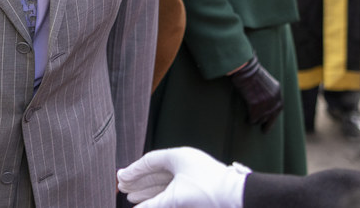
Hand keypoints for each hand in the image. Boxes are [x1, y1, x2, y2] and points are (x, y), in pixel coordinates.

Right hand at [117, 147, 248, 207]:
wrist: (238, 200)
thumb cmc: (209, 191)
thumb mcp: (176, 198)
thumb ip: (153, 205)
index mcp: (179, 156)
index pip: (150, 160)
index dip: (133, 171)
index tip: (120, 179)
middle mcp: (185, 162)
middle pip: (156, 171)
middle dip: (139, 182)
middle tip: (123, 190)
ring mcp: (193, 175)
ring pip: (165, 182)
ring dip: (148, 191)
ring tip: (133, 199)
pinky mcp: (199, 188)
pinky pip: (174, 190)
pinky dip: (162, 197)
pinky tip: (153, 204)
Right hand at [228, 55, 282, 131]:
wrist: (244, 68)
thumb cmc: (250, 72)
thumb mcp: (265, 82)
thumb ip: (269, 93)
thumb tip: (267, 107)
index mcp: (278, 92)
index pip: (278, 109)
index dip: (273, 118)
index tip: (269, 124)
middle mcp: (274, 99)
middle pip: (270, 117)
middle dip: (266, 124)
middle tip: (264, 130)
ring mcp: (265, 103)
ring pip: (261, 120)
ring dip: (255, 119)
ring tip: (250, 116)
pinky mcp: (255, 106)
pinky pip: (252, 119)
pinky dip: (249, 120)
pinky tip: (246, 118)